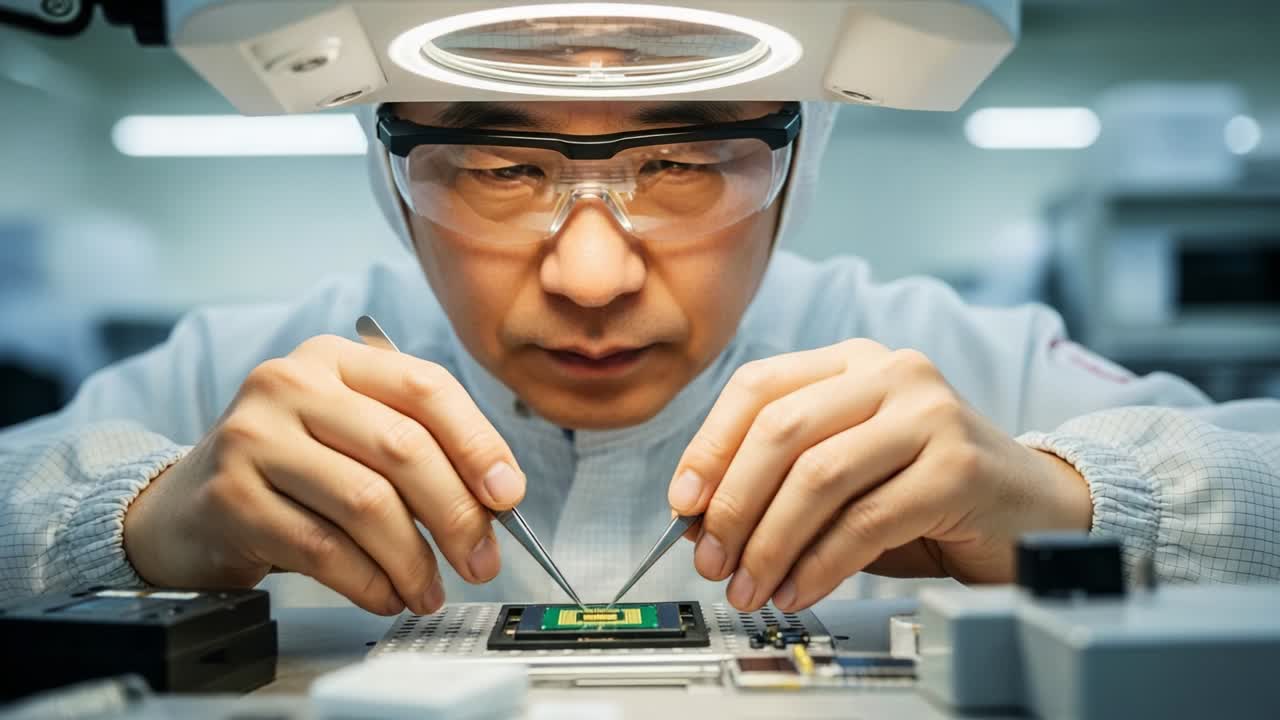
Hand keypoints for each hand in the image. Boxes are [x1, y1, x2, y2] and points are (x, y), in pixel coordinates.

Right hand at [123, 335, 523, 615]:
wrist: (188, 505)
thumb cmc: (292, 469)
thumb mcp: (352, 434)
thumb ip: (419, 448)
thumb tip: (497, 496)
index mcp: (335, 358)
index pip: (426, 388)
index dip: (478, 444)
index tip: (507, 494)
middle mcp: (290, 383)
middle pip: (402, 447)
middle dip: (456, 514)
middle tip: (480, 560)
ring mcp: (253, 437)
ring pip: (366, 502)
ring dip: (412, 559)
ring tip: (428, 589)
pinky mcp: (231, 496)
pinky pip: (322, 547)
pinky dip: (368, 580)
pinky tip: (386, 594)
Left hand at [667, 340, 1091, 611]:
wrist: (1036, 508)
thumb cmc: (930, 489)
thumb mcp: (847, 471)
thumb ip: (782, 479)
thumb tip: (702, 519)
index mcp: (853, 360)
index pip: (758, 386)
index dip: (710, 446)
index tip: (683, 503)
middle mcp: (892, 372)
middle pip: (781, 430)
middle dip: (733, 504)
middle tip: (711, 559)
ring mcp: (929, 414)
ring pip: (818, 476)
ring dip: (770, 543)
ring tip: (750, 586)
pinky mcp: (957, 467)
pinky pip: (864, 521)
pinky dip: (819, 564)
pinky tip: (798, 589)